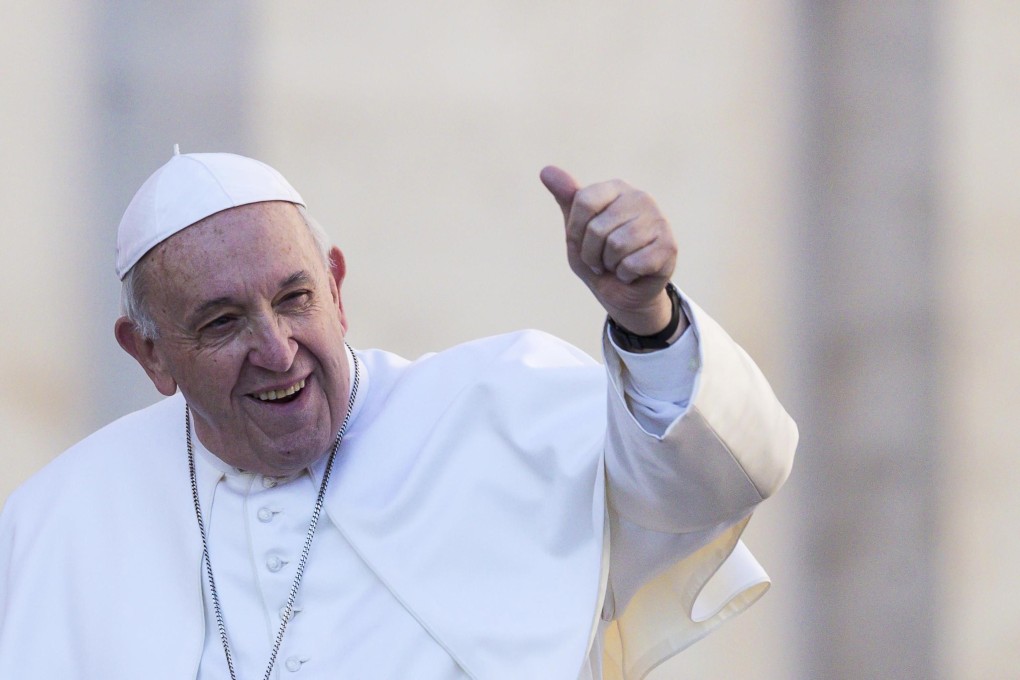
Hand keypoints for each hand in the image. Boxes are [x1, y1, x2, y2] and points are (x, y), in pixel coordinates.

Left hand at [540, 165, 681, 335]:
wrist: (625, 294)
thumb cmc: (599, 258)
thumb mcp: (576, 231)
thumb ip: (566, 200)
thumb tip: (545, 170)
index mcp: (616, 188)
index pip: (583, 201)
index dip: (575, 231)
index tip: (582, 242)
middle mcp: (640, 198)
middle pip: (597, 228)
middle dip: (591, 254)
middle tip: (602, 259)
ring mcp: (658, 220)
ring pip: (617, 246)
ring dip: (610, 265)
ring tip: (617, 264)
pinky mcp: (669, 246)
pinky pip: (633, 263)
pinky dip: (625, 275)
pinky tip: (633, 273)